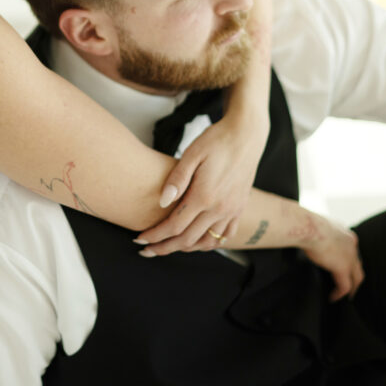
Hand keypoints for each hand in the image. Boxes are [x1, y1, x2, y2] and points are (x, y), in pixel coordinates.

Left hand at [135, 110, 266, 255]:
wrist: (246, 135)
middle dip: (164, 247)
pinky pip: (225, 236)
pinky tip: (197, 241)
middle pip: (187, 239)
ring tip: (168, 246)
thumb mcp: (191, 153)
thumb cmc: (216, 140)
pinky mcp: (239, 208)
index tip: (139, 240)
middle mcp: (219, 208)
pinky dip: (209, 243)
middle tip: (147, 250)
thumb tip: (161, 202)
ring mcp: (232, 210)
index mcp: (204, 196)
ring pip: (206, 242)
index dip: (155, 236)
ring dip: (185, 248)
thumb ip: (176, 179)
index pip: (174, 226)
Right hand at [299, 216, 364, 301]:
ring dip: (352, 287)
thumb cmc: (309, 224)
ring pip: (357, 278)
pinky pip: (345, 286)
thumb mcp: (320, 227)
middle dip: (355, 275)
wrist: (310, 227)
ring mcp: (349, 258)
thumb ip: (321, 233)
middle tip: (351, 285)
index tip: (341, 266)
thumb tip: (311, 236)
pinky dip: (339, 294)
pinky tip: (332, 298)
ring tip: (347, 296)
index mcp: (347, 236)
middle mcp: (352, 246)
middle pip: (358, 265)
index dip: (349, 260)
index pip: (352, 251)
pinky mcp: (343, 268)